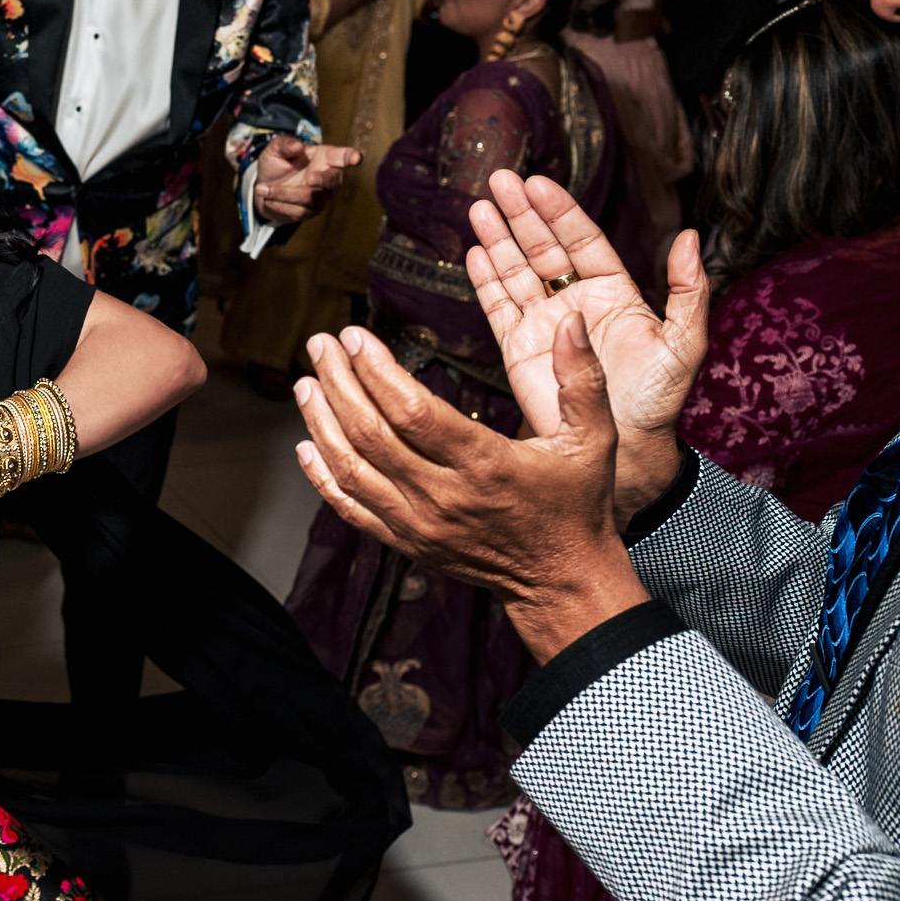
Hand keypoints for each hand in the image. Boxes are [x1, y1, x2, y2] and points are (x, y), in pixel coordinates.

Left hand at [253, 134, 362, 225]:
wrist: (262, 188)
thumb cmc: (275, 164)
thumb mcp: (274, 150)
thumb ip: (284, 144)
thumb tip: (297, 146)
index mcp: (323, 157)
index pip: (341, 156)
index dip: (351, 156)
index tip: (357, 158)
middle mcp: (327, 176)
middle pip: (334, 180)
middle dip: (323, 180)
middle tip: (309, 178)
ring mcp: (321, 195)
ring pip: (311, 198)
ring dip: (284, 193)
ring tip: (262, 188)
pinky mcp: (311, 211)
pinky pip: (298, 211)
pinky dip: (279, 204)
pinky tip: (268, 197)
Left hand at [292, 318, 647, 664]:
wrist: (561, 580)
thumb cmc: (576, 504)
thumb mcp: (593, 438)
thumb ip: (581, 377)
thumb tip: (571, 321)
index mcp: (485, 464)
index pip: (412, 411)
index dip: (376, 371)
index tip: (354, 337)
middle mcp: (444, 496)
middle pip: (371, 433)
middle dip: (338, 383)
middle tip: (320, 345)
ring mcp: (419, 524)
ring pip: (351, 469)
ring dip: (321, 423)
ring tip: (306, 384)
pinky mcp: (406, 543)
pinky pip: (351, 509)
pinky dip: (322, 477)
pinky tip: (307, 445)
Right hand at [463, 170, 708, 526]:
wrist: (623, 449)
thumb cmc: (658, 402)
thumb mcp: (685, 343)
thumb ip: (688, 291)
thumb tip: (691, 238)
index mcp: (615, 294)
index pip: (582, 241)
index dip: (559, 212)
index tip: (537, 184)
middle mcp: (576, 303)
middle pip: (542, 247)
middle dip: (520, 213)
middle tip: (499, 180)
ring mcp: (545, 325)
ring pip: (516, 272)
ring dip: (497, 239)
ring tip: (479, 208)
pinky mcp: (519, 350)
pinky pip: (498, 308)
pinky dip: (485, 281)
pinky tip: (473, 253)